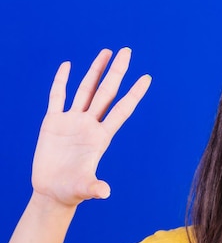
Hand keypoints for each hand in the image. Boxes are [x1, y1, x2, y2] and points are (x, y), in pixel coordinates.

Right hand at [31, 48, 151, 206]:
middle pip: (106, 92)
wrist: (54, 192)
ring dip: (95, 71)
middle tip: (127, 50)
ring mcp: (72, 122)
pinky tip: (68, 65)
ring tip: (106, 52)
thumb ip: (94, 187)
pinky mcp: (53, 123)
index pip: (122, 109)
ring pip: (85, 89)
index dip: (134, 93)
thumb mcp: (84, 188)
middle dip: (117, 71)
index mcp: (101, 137)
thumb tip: (104, 192)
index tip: (147, 77)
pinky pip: (57, 97)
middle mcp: (89, 125)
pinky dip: (61, 81)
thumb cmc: (72, 191)